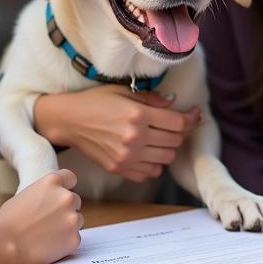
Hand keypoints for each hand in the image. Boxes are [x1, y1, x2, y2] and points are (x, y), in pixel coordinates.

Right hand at [0, 169, 82, 263]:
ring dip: (67, 225)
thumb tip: (51, 201)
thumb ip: (44, 194)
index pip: (70, 178)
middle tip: (48, 221)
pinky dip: (65, 242)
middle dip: (65, 209)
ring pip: (77, 220)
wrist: (4, 245)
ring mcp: (72, 218)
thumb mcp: (26, 194)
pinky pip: (74, 238)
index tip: (61, 196)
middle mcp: (66, 197)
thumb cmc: (8, 221)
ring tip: (45, 234)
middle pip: (75, 200)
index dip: (66, 187)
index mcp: (52, 182)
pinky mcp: (75, 238)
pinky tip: (47, 245)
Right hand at [33, 84, 200, 182]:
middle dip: (179, 132)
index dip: (191, 118)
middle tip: (175, 124)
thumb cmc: (95, 101)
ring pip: (166, 158)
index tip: (194, 114)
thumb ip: (151, 98)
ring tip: (160, 138)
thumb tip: (173, 102)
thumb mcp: (123, 91)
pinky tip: (147, 152)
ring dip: (168, 148)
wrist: (68, 120)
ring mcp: (127, 156)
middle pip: (175, 141)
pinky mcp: (119, 168)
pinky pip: (150, 172)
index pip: (178, 122)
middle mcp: (135, 137)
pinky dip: (154, 163)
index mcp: (138, 115)